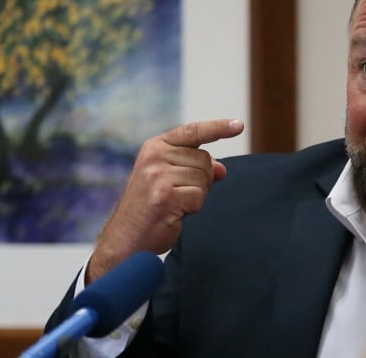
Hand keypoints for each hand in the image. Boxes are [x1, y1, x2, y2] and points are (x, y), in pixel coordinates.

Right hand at [87, 119, 244, 282]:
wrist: (127, 239)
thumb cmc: (152, 208)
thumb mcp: (172, 181)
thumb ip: (195, 170)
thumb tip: (222, 169)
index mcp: (155, 147)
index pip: (193, 132)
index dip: (218, 128)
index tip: (239, 125)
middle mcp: (154, 156)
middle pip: (205, 160)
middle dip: (201, 180)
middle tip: (178, 195)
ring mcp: (157, 175)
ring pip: (204, 179)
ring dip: (196, 196)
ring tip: (174, 204)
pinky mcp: (164, 195)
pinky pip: (199, 197)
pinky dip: (193, 208)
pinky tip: (174, 213)